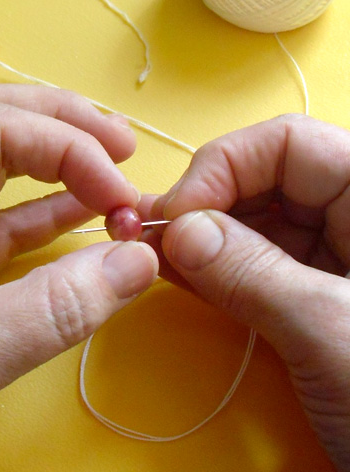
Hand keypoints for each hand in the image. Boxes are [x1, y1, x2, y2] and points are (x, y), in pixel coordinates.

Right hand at [140, 114, 349, 470]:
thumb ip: (254, 276)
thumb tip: (178, 232)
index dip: (224, 166)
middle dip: (201, 203)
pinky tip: (172, 270)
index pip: (289, 144)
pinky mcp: (308, 294)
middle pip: (262, 179)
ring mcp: (330, 257)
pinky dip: (208, 267)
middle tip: (148, 234)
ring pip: (249, 222)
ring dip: (194, 235)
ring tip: (146, 249)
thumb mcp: (334, 334)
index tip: (177, 213)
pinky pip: (249, 264)